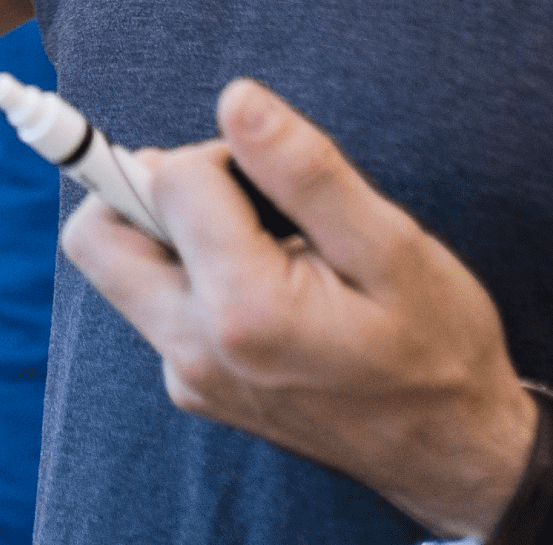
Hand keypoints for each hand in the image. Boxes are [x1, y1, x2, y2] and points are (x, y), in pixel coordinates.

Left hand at [60, 79, 538, 536]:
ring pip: (124, 267)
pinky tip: (271, 285)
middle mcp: (194, 352)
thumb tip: (236, 99)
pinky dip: (195, 271)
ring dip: (174, 231)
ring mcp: (189, 378)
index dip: (222, 155)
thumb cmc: (436, 345)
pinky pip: (158, 302)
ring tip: (266, 243)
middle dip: (152, 190)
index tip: (277, 181)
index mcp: (242, 313)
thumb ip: (304, 170)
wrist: (453, 454)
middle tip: (237, 199)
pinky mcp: (194, 387)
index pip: (169, 179)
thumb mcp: (391, 246)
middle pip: (99, 236)